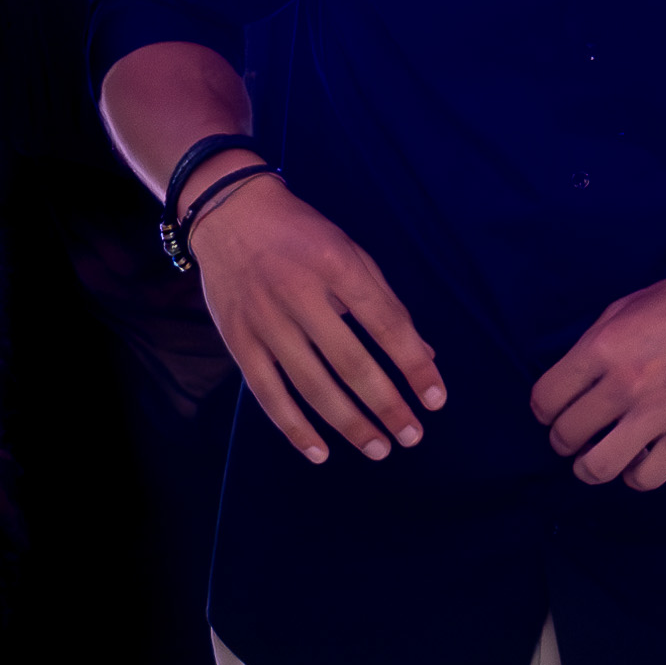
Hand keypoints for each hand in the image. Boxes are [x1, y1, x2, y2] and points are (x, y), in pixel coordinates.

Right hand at [181, 174, 445, 462]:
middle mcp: (299, 294)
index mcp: (337, 266)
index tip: (436, 399)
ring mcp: (265, 320)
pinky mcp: (238, 340)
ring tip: (379, 448)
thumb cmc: (302, 234)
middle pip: (351, 363)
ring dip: (349, 423)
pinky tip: (320, 452)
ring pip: (312, 385)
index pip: (386, 324)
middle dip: (387, 405)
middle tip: (412, 436)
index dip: (413, 365)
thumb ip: (386, 304)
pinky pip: (267, 393)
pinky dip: (294, 427)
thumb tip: (424, 355)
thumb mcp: (351, 253)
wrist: (229, 212)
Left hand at [531, 252, 665, 489]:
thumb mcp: (627, 306)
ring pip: (598, 467)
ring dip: (590, 468)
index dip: (544, 411)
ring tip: (599, 458)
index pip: (545, 399)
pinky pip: (647, 477)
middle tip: (578, 436)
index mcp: (603, 346)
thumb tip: (573, 380)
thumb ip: (595, 343)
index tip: (556, 412)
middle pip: (566, 436)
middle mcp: (624, 383)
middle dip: (565, 440)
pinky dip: (635, 475)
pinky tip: (640, 460)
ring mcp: (659, 412)